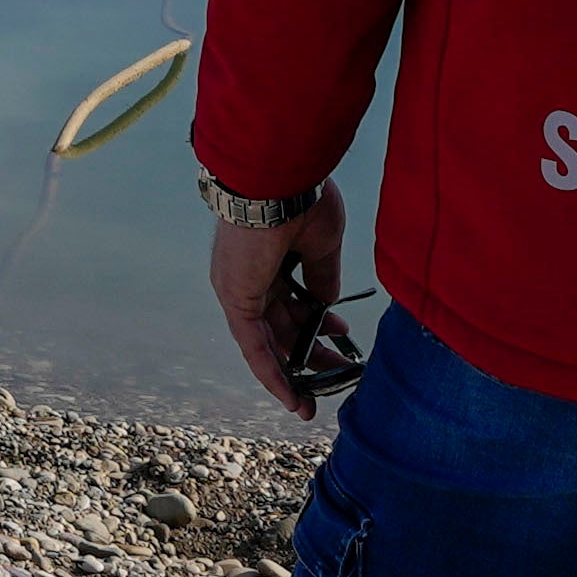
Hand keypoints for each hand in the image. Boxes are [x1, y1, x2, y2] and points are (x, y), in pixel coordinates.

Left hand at [209, 191, 352, 413]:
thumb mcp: (322, 244)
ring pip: (267, 342)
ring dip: (292, 373)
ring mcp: (239, 289)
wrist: (277, 175)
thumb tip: (326, 304)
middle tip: (336, 373)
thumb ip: (322, 277)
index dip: (316, 322)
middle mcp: (249, 276)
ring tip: (314, 401)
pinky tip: (291, 397)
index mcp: (269, 258)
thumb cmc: (301, 197)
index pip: (291, 301)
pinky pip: (252, 346)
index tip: (340, 334)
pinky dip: (271, 372)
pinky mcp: (236, 300)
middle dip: (309, 353)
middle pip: (281, 327)